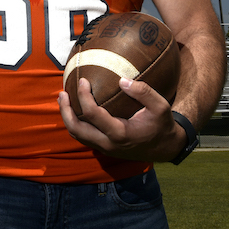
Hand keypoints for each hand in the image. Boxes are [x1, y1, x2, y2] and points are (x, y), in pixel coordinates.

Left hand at [58, 77, 183, 162]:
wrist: (165, 148)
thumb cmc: (162, 125)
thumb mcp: (161, 106)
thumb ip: (144, 92)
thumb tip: (122, 80)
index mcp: (119, 133)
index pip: (92, 114)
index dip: (83, 96)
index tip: (83, 81)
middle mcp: (108, 144)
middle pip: (76, 129)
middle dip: (65, 111)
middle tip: (63, 93)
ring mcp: (105, 149)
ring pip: (77, 135)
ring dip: (67, 118)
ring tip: (64, 99)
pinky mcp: (104, 149)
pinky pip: (84, 137)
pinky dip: (76, 123)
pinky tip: (76, 109)